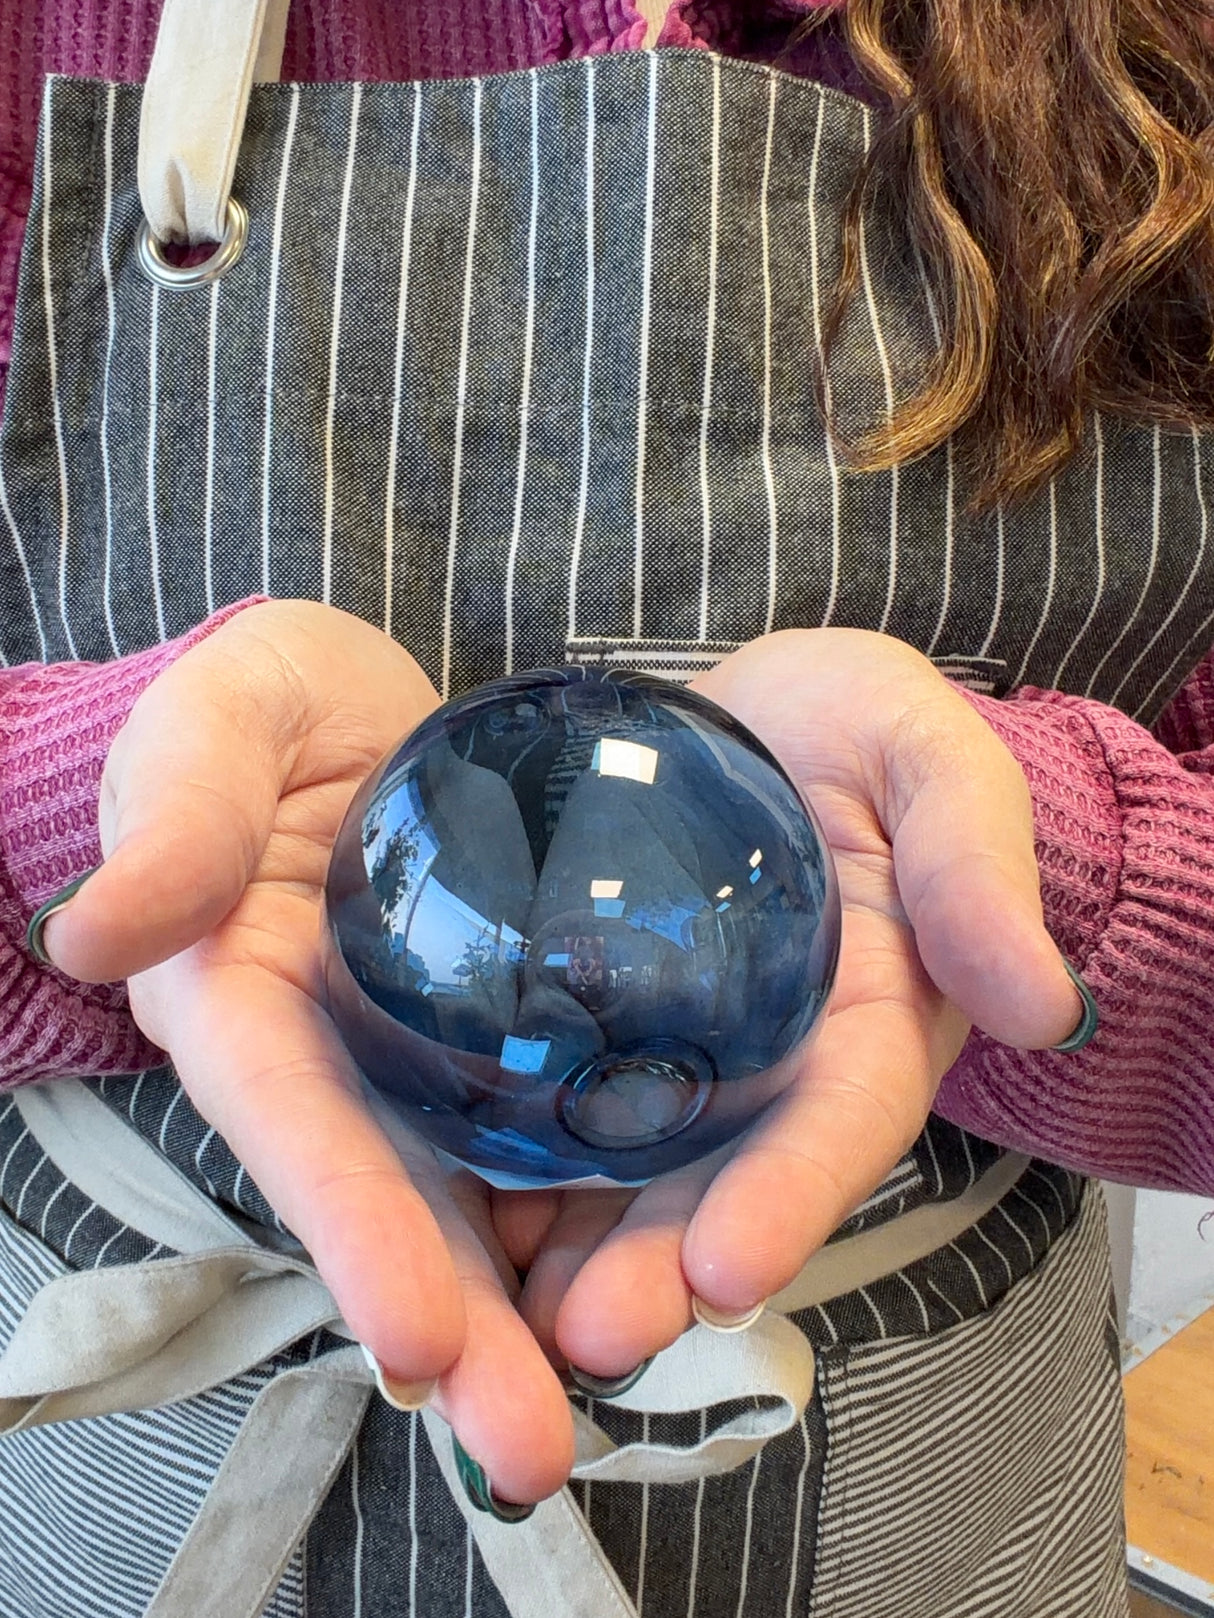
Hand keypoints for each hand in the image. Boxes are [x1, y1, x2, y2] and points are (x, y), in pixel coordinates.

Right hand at [42, 600, 573, 1503]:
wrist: (359, 713)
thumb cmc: (264, 714)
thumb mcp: (219, 724)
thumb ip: (177, 815)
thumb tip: (100, 929)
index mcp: (245, 997)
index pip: (293, 1120)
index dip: (347, 1224)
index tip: (418, 1338)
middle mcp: (334, 1058)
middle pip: (388, 1200)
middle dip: (456, 1327)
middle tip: (534, 1449)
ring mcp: (423, 1057)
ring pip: (475, 1192)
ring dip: (534, 1305)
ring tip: (614, 1394)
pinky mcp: (501, 1035)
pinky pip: (548, 1122)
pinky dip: (596, 1200)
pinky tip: (672, 1261)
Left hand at [496, 628, 1083, 1382]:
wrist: (758, 720)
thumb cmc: (859, 733)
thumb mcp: (932, 763)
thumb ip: (976, 865)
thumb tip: (1042, 1004)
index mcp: (868, 1024)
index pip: (840, 1124)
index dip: (789, 1199)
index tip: (725, 1269)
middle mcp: (771, 1067)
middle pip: (721, 1183)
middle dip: (659, 1267)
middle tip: (588, 1331)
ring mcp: (679, 1055)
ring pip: (630, 1173)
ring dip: (576, 1254)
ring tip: (511, 1318)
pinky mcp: (596, 1023)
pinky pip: (550, 1104)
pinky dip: (508, 1169)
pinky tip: (450, 1213)